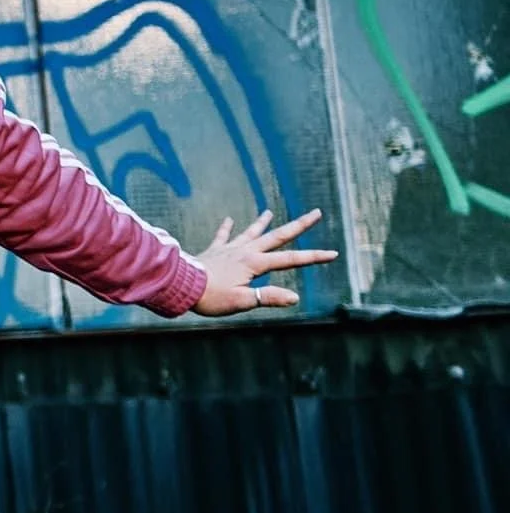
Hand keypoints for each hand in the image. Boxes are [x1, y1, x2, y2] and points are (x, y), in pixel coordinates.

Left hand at [192, 208, 338, 315]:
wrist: (179, 284)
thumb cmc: (210, 296)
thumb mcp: (242, 301)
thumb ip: (268, 297)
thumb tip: (295, 297)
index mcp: (255, 263)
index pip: (292, 259)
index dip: (314, 257)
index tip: (334, 253)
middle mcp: (245, 251)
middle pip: (277, 236)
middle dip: (299, 225)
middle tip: (316, 212)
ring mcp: (229, 249)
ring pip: (251, 232)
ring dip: (262, 222)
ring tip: (270, 211)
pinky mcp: (214, 251)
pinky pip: (222, 236)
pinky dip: (227, 228)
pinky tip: (229, 219)